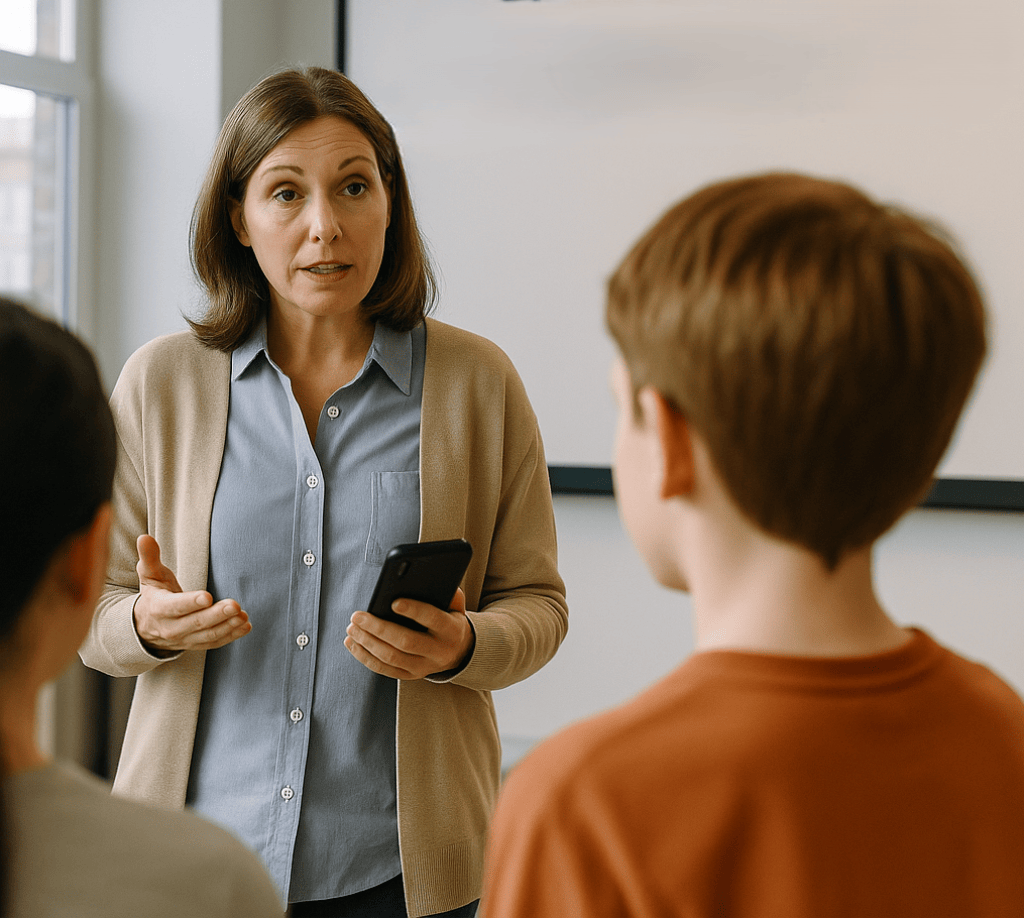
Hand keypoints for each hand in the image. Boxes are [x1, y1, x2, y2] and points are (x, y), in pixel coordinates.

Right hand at [133, 534, 250, 653]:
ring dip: (227, 626)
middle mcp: (171, 627)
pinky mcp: (196, 643)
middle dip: (216, 615)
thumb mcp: (149, 575)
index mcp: (159, 608)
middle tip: (235, 605)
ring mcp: (184, 638)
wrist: (146, 626)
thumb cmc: (154, 594)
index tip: (207, 596)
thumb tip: (144, 537)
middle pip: (196, 622)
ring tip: (243, 616)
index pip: (175, 607)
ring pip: (207, 635)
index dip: (191, 602)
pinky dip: (231, 636)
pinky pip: (214, 642)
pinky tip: (245, 626)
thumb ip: (149, 557)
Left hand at [345, 588, 473, 679]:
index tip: (393, 602)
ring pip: (391, 658)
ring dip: (367, 642)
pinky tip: (353, 643)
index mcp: (451, 630)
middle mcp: (438, 652)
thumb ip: (445, 591)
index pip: (433, 619)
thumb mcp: (455, 604)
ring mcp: (423, 667)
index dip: (414, 610)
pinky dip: (364, 657)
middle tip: (357, 616)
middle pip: (406, 642)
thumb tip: (421, 578)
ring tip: (352, 628)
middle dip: (378, 628)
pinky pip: (384, 669)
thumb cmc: (449, 619)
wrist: (459, 651)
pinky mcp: (409, 675)